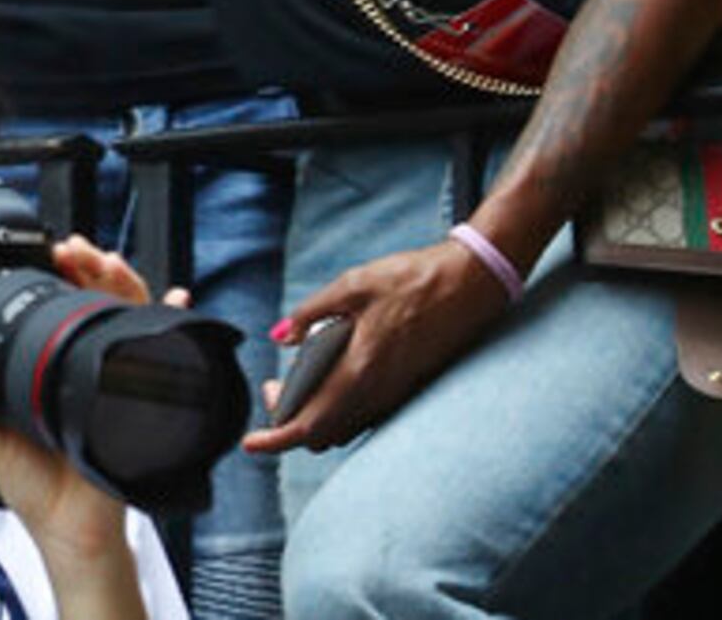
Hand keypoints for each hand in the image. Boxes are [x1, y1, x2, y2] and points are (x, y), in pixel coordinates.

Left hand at [0, 238, 172, 564]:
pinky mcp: (138, 399)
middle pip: (99, 302)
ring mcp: (117, 380)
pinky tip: (174, 298)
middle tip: (73, 252)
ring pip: (129, 315)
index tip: (44, 257)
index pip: (63, 311)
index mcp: (55, 372)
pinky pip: (163, 354)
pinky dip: (173, 321)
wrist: (69, 531)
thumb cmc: (41, 492)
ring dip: (123, 282)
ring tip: (106, 264)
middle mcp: (90, 370)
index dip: (59, 279)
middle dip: (91, 268)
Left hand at [242, 234, 513, 455]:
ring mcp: (395, 394)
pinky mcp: (406, 388)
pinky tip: (333, 371)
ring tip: (299, 378)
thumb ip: (312, 312)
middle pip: (322, 434)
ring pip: (343, 427)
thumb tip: (281, 336)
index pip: (309, 426)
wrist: (471, 283)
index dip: (275, 439)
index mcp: (360, 371)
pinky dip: (338, 407)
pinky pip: (363, 416)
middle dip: (290, 421)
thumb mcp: (354, 284)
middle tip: (276, 385)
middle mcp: (378, 394)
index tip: (250, 443)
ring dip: (314, 415)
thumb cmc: (414, 279)